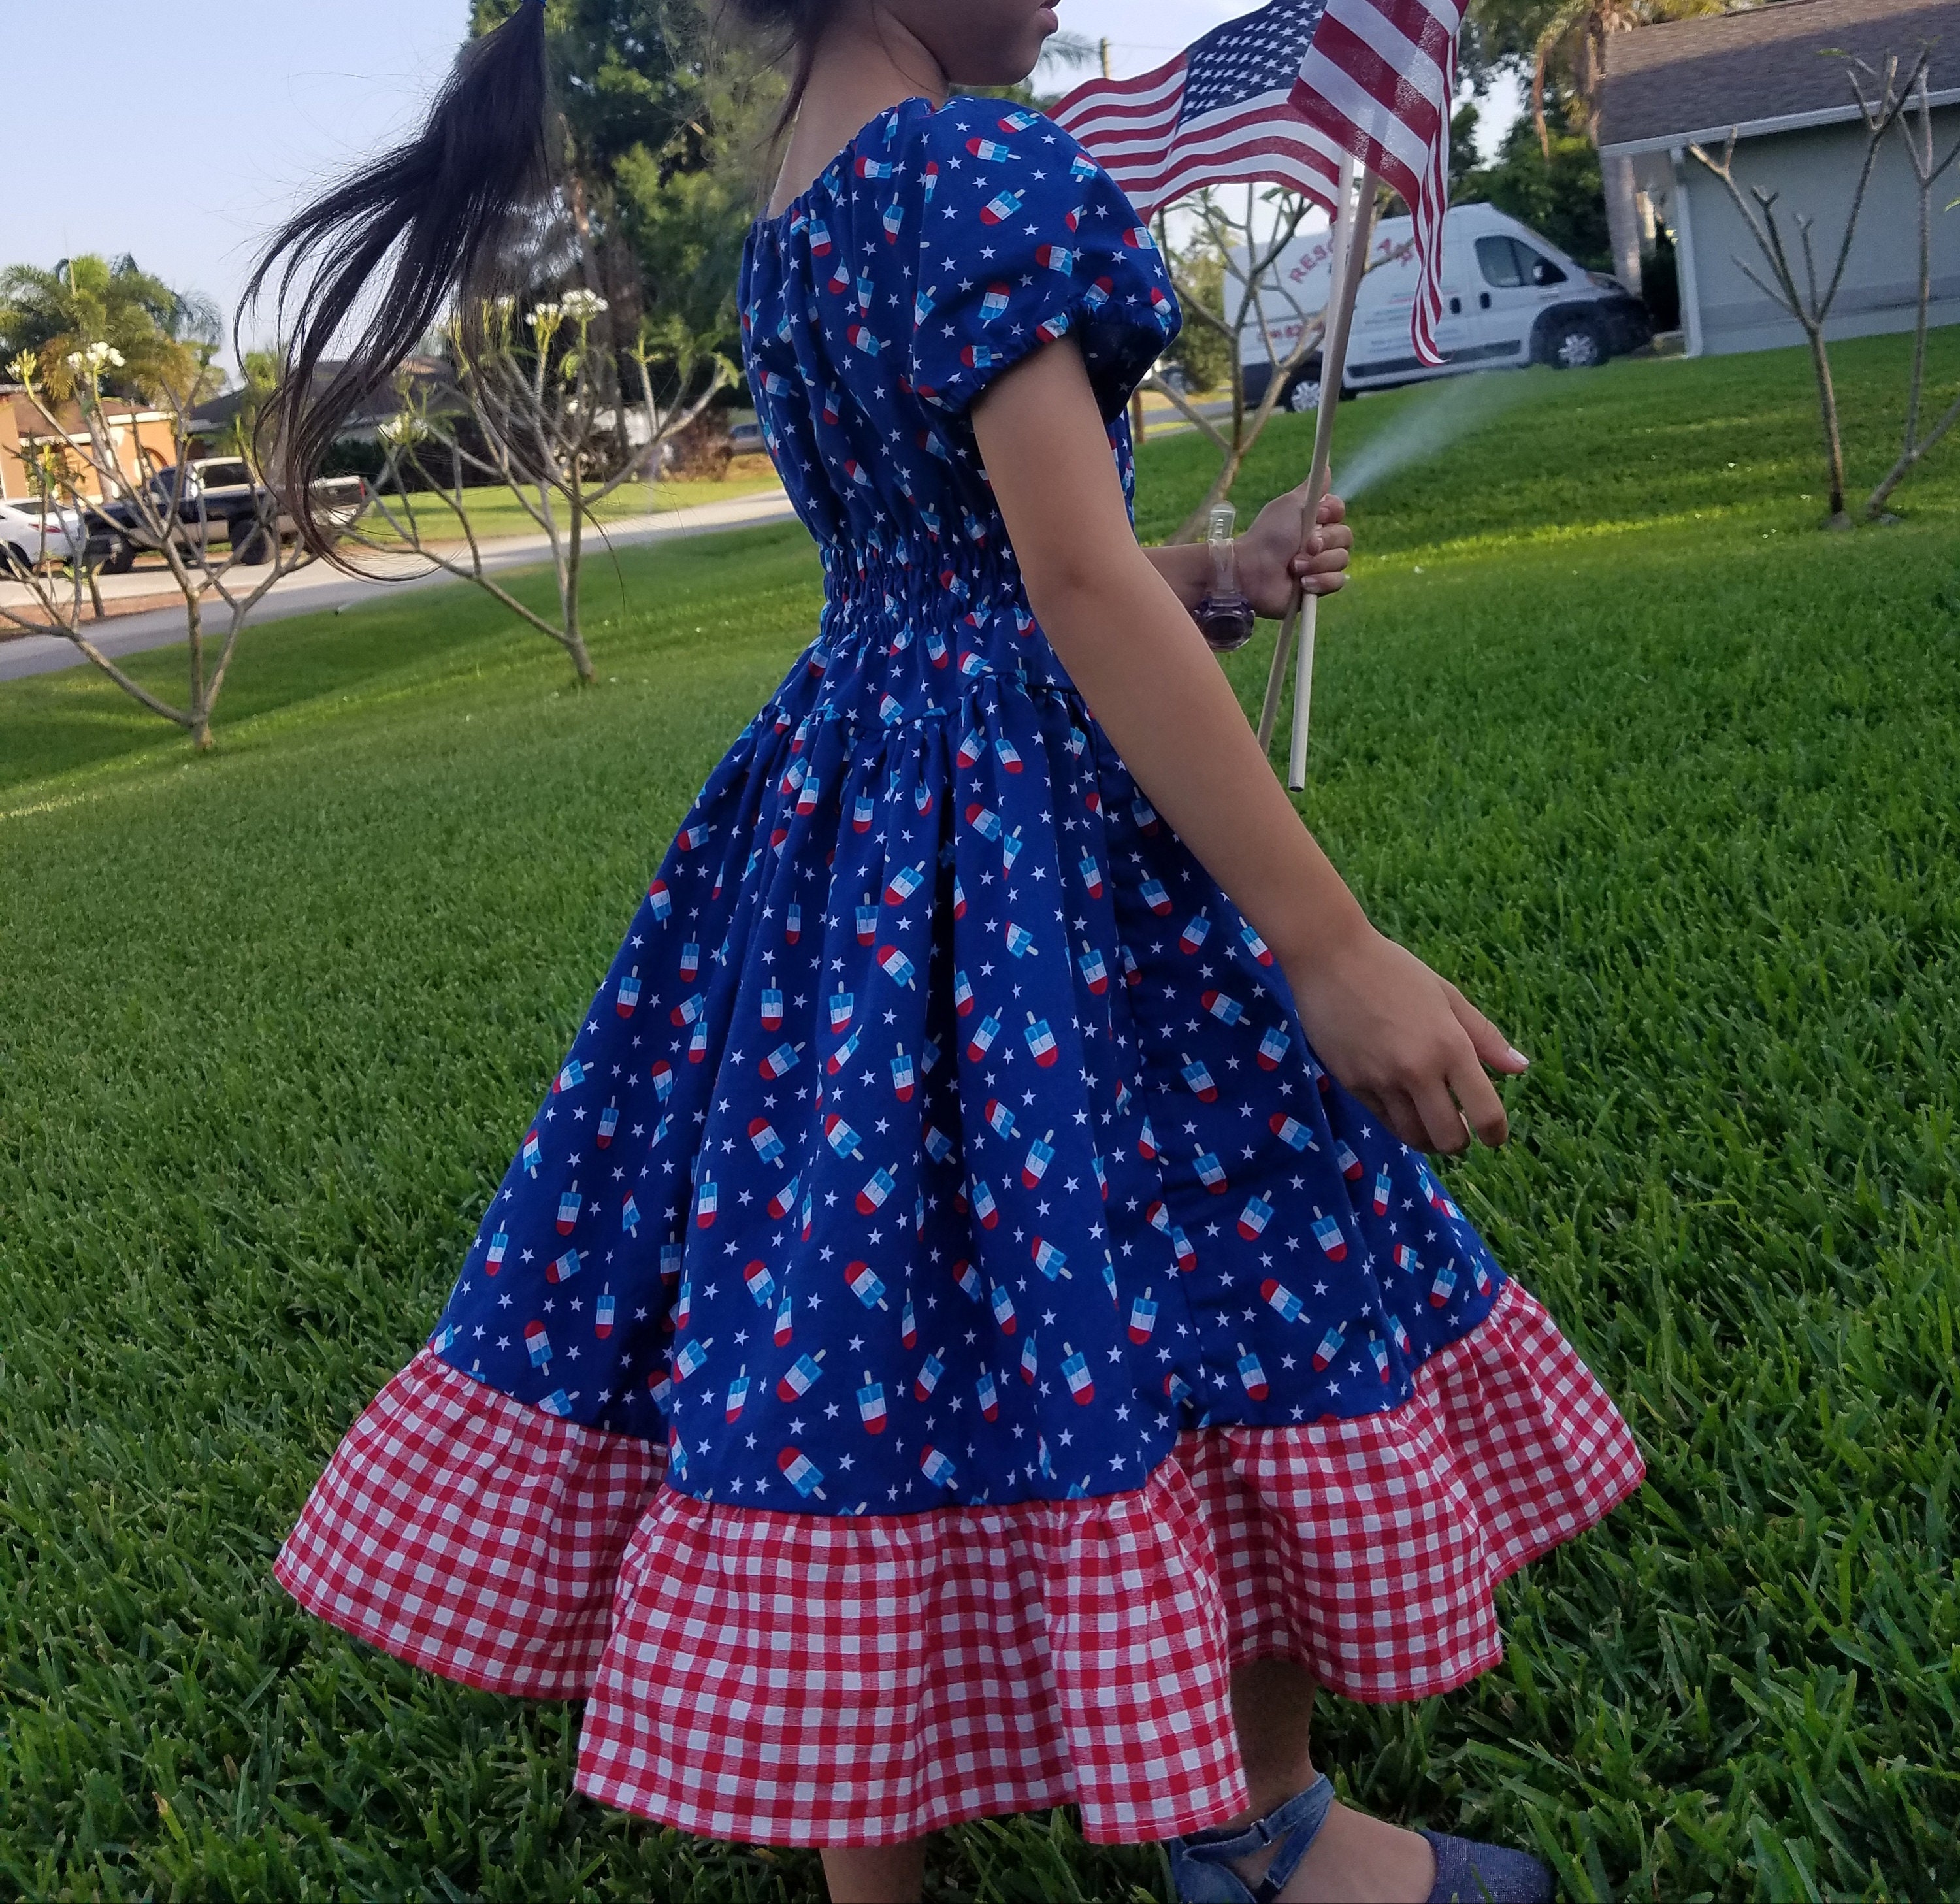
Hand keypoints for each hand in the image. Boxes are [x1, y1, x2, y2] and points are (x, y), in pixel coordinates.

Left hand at [1237, 486, 1351, 618]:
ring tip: (1293, 567)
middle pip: (1345, 537)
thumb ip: (1311, 487)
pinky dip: (1320, 582)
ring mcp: (1320, 566)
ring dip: (1317, 563)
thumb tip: (1327, 466)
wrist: (1253, 571)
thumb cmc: (1267, 535)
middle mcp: (1320, 542)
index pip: (1340, 513)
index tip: (1318, 515)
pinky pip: (1337, 582)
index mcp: (1315, 521)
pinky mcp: (1317, 588)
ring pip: (1342, 560)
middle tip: (1304, 545)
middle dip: (1324, 541)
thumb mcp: (1289, 504)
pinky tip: (1302, 583)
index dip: (1333, 514)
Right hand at [1285, 924, 1527, 1153]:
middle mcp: (1418, 1071)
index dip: (1496, 1133)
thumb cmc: (1394, 970)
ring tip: (1431, 1121)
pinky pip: (1384, 1121)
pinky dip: (1400, 1122)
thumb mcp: (1447, 995)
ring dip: (1429, 1138)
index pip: (1486, 1112)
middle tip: (1460, 1128)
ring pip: (1414, 1137)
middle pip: (1449, 1139)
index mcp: (1450, 1046)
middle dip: (1461, 1141)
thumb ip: (1485, 1036)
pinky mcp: (1353, 1084)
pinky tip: (1402, 1103)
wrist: (1330, 959)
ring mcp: (1382, 1081)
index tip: (1494, 1135)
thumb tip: (1521, 1068)